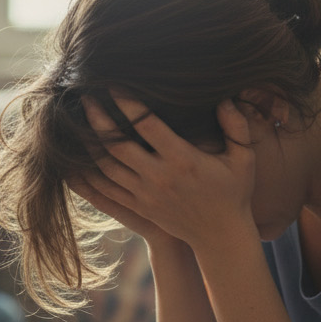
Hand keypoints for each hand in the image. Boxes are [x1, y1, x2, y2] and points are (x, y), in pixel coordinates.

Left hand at [83, 95, 258, 247]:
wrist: (220, 236)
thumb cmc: (234, 193)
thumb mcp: (243, 158)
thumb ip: (236, 127)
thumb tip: (224, 99)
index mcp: (182, 159)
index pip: (147, 125)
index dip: (127, 103)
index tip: (112, 85)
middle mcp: (159, 177)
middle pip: (117, 145)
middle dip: (98, 119)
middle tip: (85, 97)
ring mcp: (145, 194)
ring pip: (106, 167)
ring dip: (89, 144)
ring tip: (77, 122)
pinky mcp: (139, 207)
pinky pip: (106, 189)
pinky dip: (88, 175)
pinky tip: (77, 159)